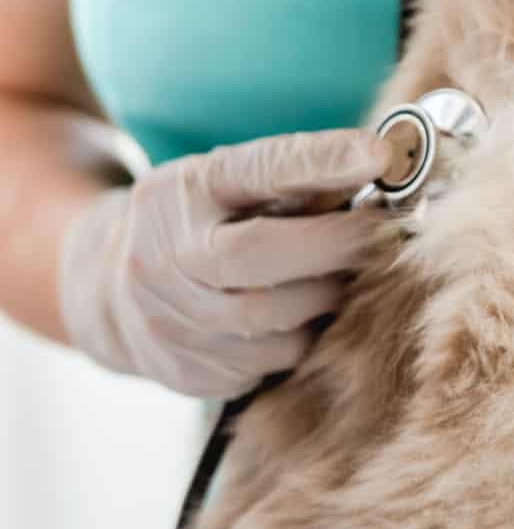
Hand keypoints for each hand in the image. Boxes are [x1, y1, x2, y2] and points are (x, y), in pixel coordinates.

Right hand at [57, 129, 391, 398]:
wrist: (112, 293)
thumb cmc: (201, 222)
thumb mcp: (228, 180)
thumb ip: (295, 172)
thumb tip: (384, 161)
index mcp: (182, 193)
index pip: (255, 169)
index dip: (320, 160)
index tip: (379, 155)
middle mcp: (165, 257)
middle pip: (260, 253)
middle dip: (336, 243)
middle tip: (386, 232)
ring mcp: (172, 322)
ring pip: (276, 318)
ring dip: (329, 294)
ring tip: (350, 274)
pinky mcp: (192, 373)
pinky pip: (274, 360)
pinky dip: (308, 334)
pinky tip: (314, 313)